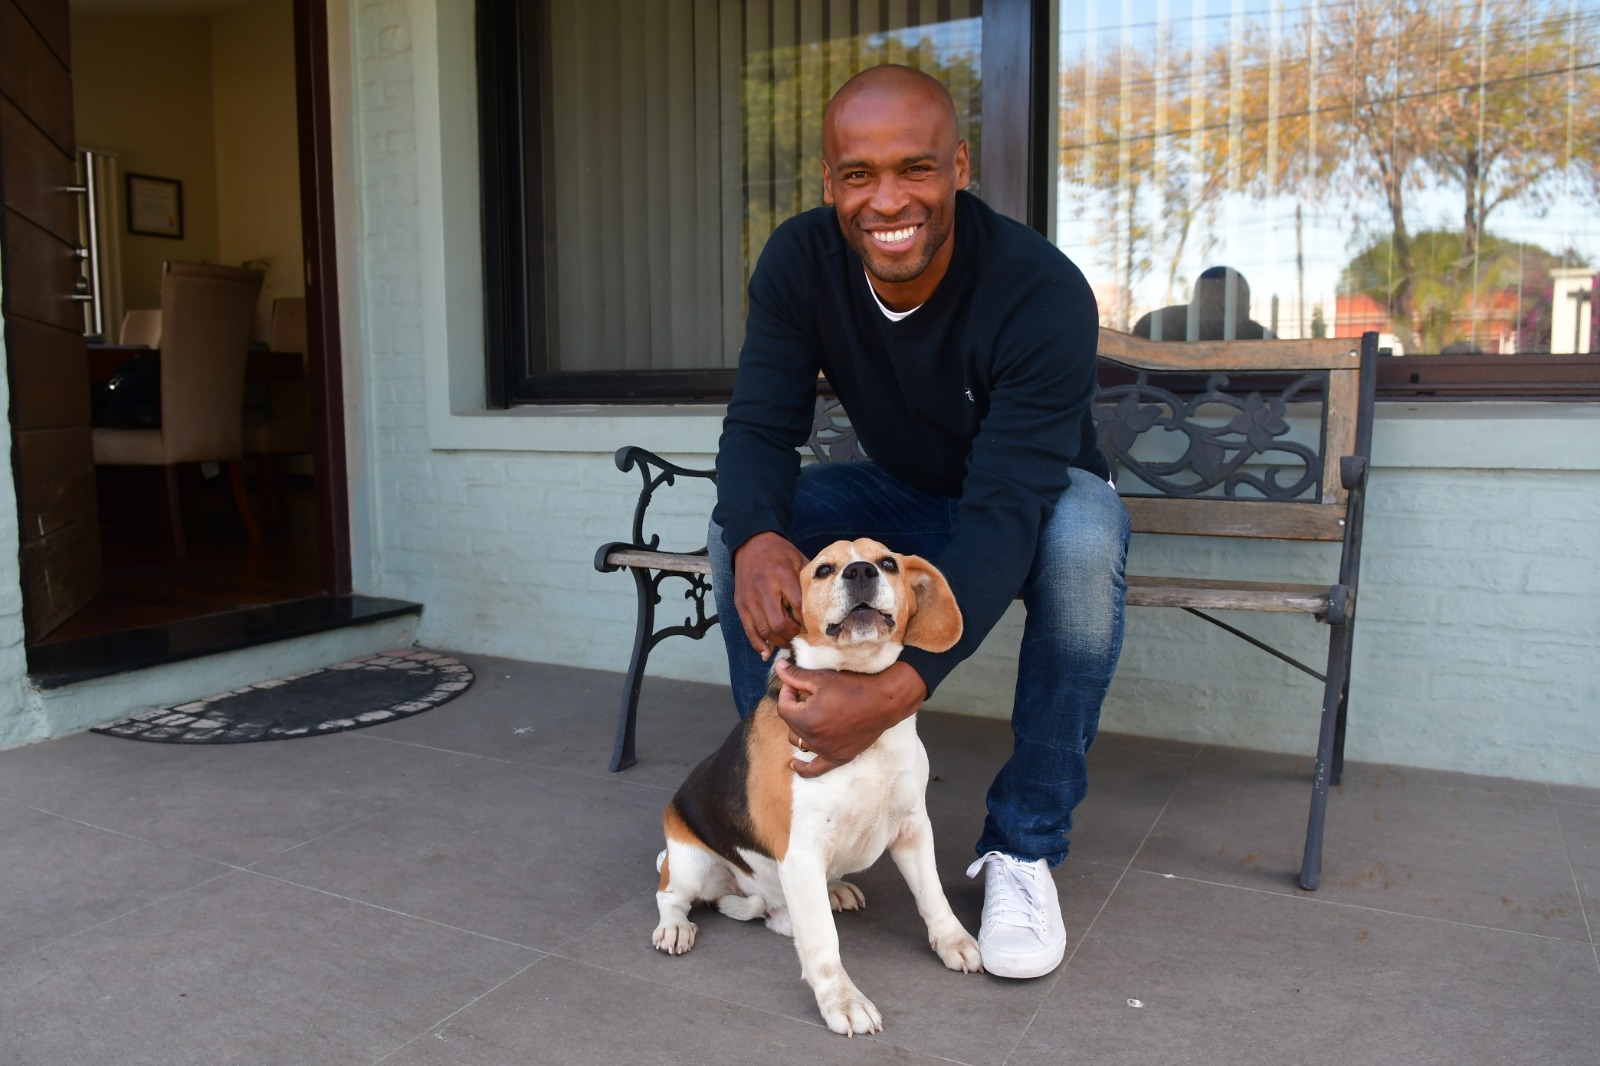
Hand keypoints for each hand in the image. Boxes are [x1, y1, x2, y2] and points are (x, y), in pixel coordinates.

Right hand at [733, 532, 807, 659]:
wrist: (751, 542)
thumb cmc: (779, 552)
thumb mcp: (799, 559)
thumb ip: (809, 580)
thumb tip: (824, 601)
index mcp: (782, 576)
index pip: (798, 606)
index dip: (807, 621)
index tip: (814, 627)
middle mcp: (764, 588)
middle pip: (780, 623)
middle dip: (792, 635)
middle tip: (800, 638)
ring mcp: (750, 598)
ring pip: (764, 630)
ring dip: (777, 641)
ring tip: (787, 644)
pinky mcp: (740, 603)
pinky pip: (748, 629)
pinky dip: (757, 643)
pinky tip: (765, 652)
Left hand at [776, 660, 926, 776]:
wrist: (884, 701)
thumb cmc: (853, 687)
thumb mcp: (821, 678)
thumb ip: (796, 675)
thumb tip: (779, 666)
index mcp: (806, 719)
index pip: (783, 708)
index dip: (787, 693)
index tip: (795, 684)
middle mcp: (814, 739)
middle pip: (790, 724)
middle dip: (794, 708)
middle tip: (807, 694)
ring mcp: (826, 751)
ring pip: (799, 742)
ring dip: (799, 728)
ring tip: (808, 715)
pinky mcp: (839, 757)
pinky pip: (815, 769)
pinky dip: (803, 768)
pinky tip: (794, 765)